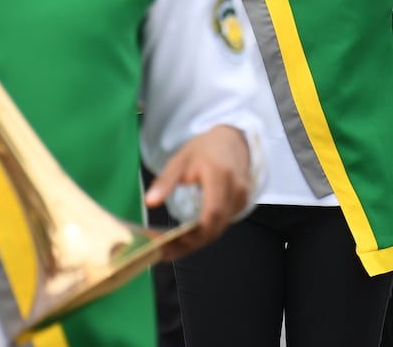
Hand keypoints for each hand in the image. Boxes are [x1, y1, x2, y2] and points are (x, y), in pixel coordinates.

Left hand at [145, 125, 250, 260]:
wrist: (232, 141)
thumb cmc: (204, 150)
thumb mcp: (180, 160)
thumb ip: (166, 181)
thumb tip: (149, 202)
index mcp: (220, 176)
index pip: (212, 213)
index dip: (195, 233)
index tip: (172, 242)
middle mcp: (236, 190)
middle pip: (215, 227)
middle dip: (190, 244)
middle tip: (165, 252)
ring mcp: (242, 199)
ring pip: (219, 229)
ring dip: (196, 242)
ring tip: (172, 249)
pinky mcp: (242, 205)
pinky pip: (223, 224)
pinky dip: (205, 234)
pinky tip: (187, 238)